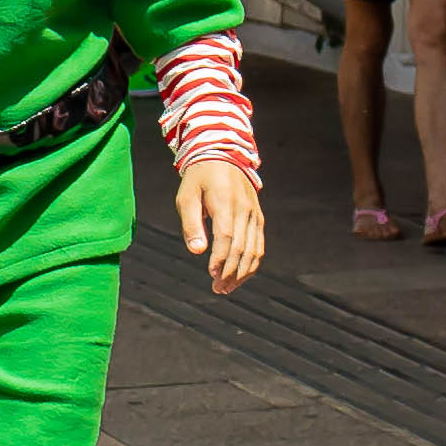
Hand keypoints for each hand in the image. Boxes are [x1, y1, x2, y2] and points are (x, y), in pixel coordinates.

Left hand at [177, 156, 267, 293]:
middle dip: (231, 272)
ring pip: (254, 249)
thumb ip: (190, 224)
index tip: (212, 274)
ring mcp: (254, 214)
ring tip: (227, 288)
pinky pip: (259, 244)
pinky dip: (252, 263)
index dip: (221, 258)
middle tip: (218, 289)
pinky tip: (240, 276)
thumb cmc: (199, 179)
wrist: (223, 156)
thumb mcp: (186, 197)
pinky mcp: (258, 218)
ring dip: (242, 272)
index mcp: (225, 202)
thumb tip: (196, 251)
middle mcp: (244, 209)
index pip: (226, 237)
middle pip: (242, 247)